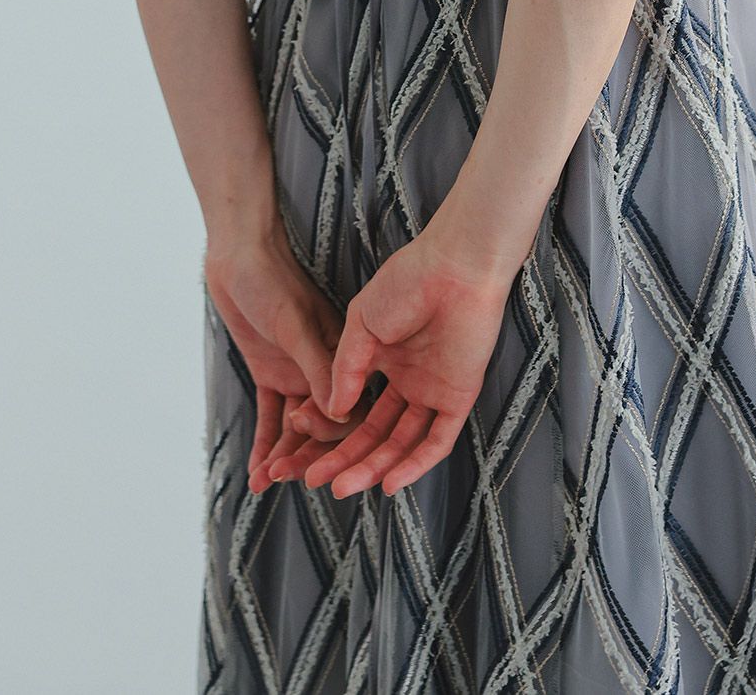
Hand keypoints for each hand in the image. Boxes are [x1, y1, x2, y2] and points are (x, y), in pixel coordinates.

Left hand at [203, 220, 363, 496]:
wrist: (237, 254)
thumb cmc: (269, 279)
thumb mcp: (293, 324)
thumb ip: (316, 367)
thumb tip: (340, 416)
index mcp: (341, 353)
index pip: (349, 407)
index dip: (337, 438)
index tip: (325, 464)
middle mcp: (323, 368)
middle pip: (323, 424)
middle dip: (308, 454)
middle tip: (289, 480)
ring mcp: (297, 372)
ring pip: (296, 426)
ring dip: (283, 454)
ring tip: (267, 482)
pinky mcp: (271, 374)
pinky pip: (271, 417)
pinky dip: (265, 444)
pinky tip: (258, 473)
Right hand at [282, 225, 514, 498]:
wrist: (453, 267)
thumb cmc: (407, 281)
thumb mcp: (362, 324)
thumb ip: (347, 368)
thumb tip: (332, 413)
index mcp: (384, 359)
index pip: (353, 406)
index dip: (326, 428)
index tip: (297, 441)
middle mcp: (408, 380)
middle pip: (374, 433)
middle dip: (344, 459)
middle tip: (314, 480)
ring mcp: (433, 390)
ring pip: (401, 443)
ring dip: (372, 468)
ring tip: (341, 488)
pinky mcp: (458, 397)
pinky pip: (437, 441)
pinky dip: (414, 465)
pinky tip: (389, 483)